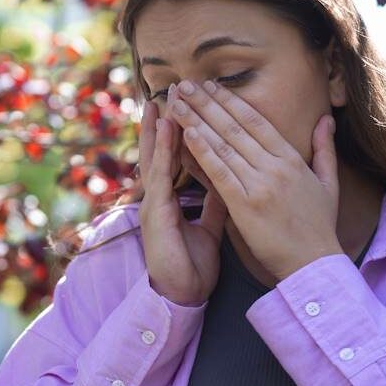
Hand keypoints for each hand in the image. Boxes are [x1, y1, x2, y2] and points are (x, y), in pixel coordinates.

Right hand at [138, 84, 228, 306]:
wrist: (182, 295)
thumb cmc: (192, 265)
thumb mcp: (210, 225)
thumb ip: (217, 200)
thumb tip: (231, 179)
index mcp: (173, 198)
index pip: (177, 157)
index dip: (182, 130)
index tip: (191, 104)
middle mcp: (160, 195)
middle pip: (161, 150)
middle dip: (166, 120)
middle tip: (172, 89)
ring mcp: (154, 202)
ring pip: (156, 156)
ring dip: (159, 126)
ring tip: (165, 97)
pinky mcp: (154, 212)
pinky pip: (159, 174)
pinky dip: (162, 150)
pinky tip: (166, 129)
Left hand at [165, 79, 342, 283]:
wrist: (314, 264)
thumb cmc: (319, 226)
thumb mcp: (328, 183)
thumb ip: (324, 149)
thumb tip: (326, 120)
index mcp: (292, 160)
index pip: (256, 122)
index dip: (231, 102)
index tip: (210, 86)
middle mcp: (275, 167)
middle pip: (235, 127)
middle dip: (206, 103)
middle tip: (184, 85)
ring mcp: (260, 185)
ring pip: (223, 145)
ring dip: (197, 121)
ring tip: (177, 102)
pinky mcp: (246, 205)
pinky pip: (220, 173)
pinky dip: (203, 152)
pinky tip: (187, 134)